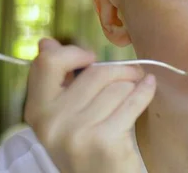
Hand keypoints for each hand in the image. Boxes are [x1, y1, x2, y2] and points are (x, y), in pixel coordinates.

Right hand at [24, 38, 155, 172]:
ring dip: (133, 86)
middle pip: (95, 73)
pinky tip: (149, 88)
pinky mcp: (104, 140)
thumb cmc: (88, 144)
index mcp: (38, 111)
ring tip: (135, 93)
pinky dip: (146, 91)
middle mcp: (52, 122)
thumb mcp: (65, 116)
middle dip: (120, 70)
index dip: (73, 53)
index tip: (91, 58)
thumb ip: (59, 81)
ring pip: (117, 86)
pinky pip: (132, 100)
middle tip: (132, 75)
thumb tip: (47, 42)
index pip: (47, 63)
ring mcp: (77, 132)